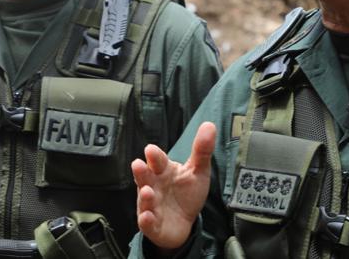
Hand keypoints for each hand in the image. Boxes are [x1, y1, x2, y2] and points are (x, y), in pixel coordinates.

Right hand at [131, 122, 216, 250]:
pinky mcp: (151, 224)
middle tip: (138, 165)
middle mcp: (153, 185)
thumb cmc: (187, 193)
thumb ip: (202, 150)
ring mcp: (150, 205)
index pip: (157, 160)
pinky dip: (146, 220)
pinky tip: (148, 216)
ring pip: (144, 199)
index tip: (151, 150)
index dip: (154, 155)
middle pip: (144, 177)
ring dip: (145, 196)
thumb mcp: (198, 171)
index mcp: (163, 170)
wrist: (184, 222)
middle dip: (141, 172)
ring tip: (147, 192)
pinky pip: (147, 222)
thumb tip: (209, 125)